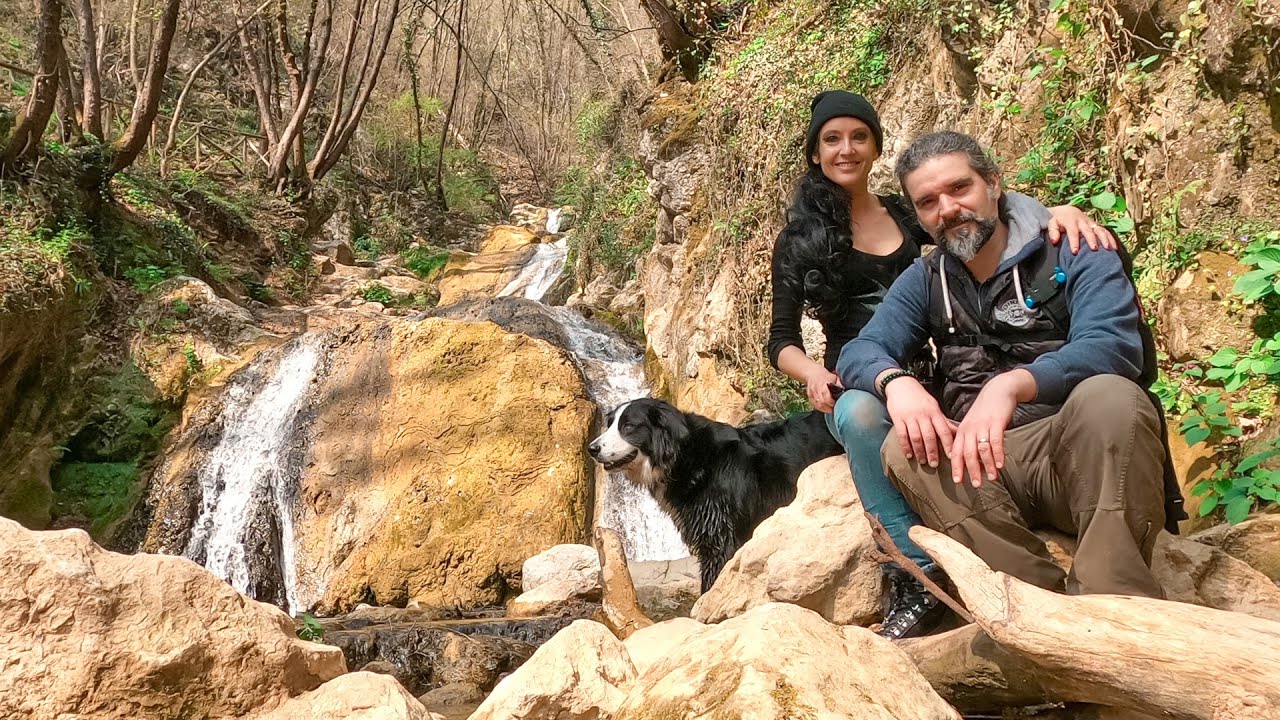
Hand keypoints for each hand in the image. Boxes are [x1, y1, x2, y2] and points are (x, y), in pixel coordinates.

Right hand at [805, 368, 840, 413]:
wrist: (813, 374)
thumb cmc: (825, 376)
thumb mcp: (834, 377)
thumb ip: (839, 384)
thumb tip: (846, 391)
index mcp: (822, 384)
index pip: (826, 396)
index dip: (831, 402)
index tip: (837, 404)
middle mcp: (816, 389)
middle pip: (822, 402)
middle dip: (829, 408)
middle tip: (836, 409)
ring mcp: (812, 394)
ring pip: (818, 405)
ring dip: (825, 409)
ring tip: (832, 410)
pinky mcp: (809, 397)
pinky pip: (815, 406)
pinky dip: (821, 409)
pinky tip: (826, 409)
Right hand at [883, 374, 954, 467]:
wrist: (901, 384)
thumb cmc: (920, 398)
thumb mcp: (934, 407)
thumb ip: (943, 421)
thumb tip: (957, 434)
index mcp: (934, 412)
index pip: (944, 430)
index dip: (948, 444)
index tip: (951, 457)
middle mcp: (923, 415)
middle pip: (929, 436)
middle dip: (933, 451)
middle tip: (934, 464)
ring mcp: (910, 417)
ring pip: (916, 437)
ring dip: (920, 451)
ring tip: (922, 461)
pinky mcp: (898, 418)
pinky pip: (902, 435)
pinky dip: (906, 446)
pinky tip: (909, 455)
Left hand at [948, 370, 1032, 486]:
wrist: (998, 391)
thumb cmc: (985, 411)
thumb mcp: (972, 425)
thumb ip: (970, 440)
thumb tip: (972, 461)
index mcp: (962, 431)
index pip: (956, 451)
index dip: (957, 467)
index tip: (958, 481)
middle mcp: (970, 429)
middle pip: (968, 453)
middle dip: (971, 470)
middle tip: (976, 484)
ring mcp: (983, 426)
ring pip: (982, 449)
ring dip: (987, 465)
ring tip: (991, 478)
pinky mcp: (996, 423)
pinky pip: (996, 441)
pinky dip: (998, 454)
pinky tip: (1001, 465)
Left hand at [1046, 204, 1116, 253]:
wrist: (1067, 211)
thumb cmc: (1058, 220)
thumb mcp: (1052, 223)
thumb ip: (1053, 231)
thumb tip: (1055, 240)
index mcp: (1071, 222)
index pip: (1073, 232)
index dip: (1074, 242)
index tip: (1075, 252)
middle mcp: (1082, 222)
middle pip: (1088, 231)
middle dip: (1092, 240)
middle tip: (1094, 249)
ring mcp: (1091, 223)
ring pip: (1099, 230)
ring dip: (1104, 238)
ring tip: (1108, 248)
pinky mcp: (1096, 225)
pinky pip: (1105, 231)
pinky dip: (1110, 238)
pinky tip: (1114, 247)